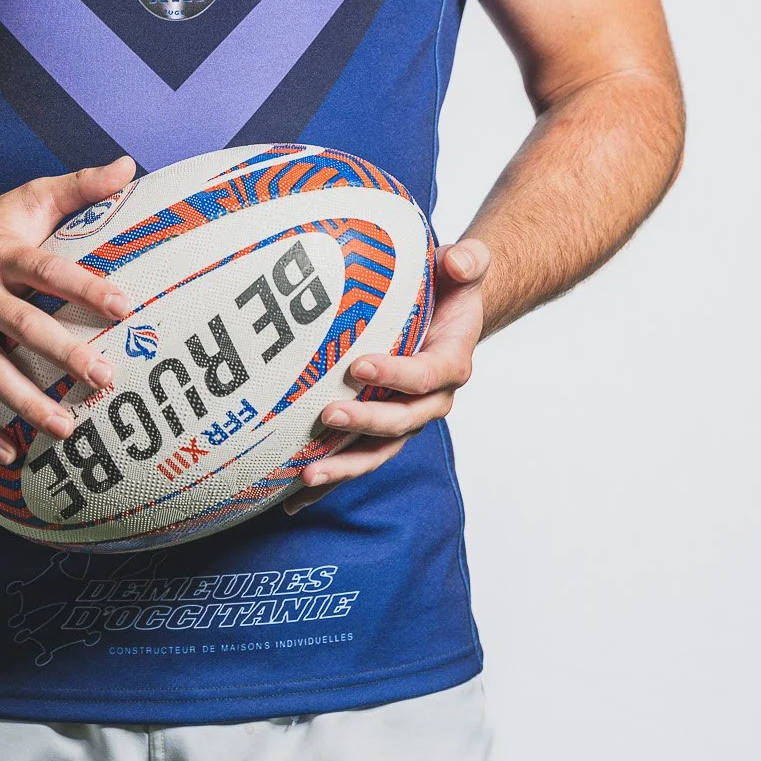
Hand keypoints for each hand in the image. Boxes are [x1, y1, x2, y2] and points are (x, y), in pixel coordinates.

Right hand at [0, 158, 136, 463]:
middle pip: (20, 326)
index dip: (85, 288)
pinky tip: (11, 454)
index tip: (126, 307)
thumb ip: (79, 187)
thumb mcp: (27, 199)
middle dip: (63, 354)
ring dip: (26, 403)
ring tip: (67, 428)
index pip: (47, 270)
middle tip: (105, 378)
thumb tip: (128, 166)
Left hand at [282, 239, 489, 513]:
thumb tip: (456, 262)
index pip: (428, 375)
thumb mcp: (466, 266)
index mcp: (451, 363)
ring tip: (307, 474)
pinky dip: (328, 483)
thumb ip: (468, 261)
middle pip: (402, 422)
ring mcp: (405, 420)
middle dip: (365, 423)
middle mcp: (431, 401)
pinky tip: (292, 499)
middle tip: (327, 416)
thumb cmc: (450, 286)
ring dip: (344, 467)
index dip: (397, 375)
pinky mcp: (381, 432)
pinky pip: (356, 460)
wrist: (448, 314)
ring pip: (378, 452)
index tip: (357, 366)